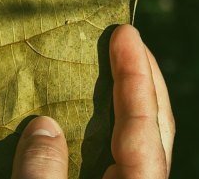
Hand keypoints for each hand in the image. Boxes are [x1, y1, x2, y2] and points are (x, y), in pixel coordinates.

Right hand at [10, 25, 174, 178]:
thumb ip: (43, 171)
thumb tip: (44, 125)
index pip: (144, 122)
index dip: (135, 74)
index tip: (125, 33)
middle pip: (156, 126)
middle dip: (144, 80)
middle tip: (129, 40)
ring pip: (140, 144)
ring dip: (130, 103)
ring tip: (114, 66)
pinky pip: (118, 160)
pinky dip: (109, 130)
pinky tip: (86, 116)